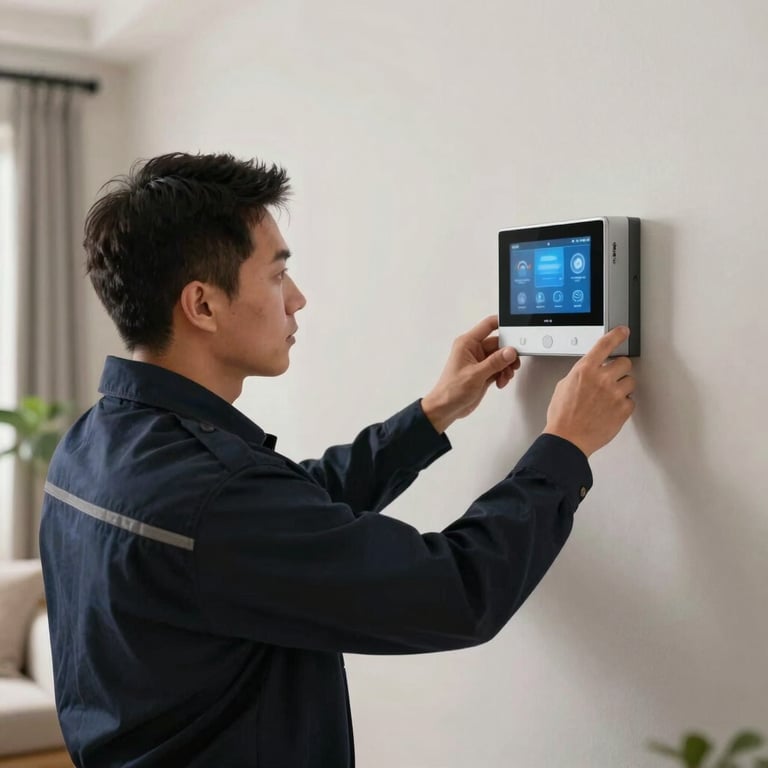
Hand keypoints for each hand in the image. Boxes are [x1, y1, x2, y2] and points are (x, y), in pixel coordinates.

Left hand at [422, 315, 520, 433]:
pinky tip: (501, 382)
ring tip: (505, 376)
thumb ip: (495, 362)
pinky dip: (503, 374)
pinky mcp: (484, 372)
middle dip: (508, 354)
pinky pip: (499, 368)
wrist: (446, 409)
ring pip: (501, 357)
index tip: (516, 330)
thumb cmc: (451, 390)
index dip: (503, 324)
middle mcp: (473, 350)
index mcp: (467, 343)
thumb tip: (510, 351)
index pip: (488, 325)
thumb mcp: (476, 374)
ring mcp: (479, 361)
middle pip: (499, 343)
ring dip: (506, 366)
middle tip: (513, 363)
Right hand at [543, 326, 635, 456]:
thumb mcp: (564, 386)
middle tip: (612, 379)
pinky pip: (631, 400)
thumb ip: (580, 374)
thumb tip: (589, 372)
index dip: (617, 335)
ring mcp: (614, 394)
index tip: (623, 331)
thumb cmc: (562, 416)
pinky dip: (624, 405)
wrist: (567, 439)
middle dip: (619, 369)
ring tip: (609, 398)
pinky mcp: (623, 409)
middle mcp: (601, 379)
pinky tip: (611, 410)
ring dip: (623, 387)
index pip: (605, 344)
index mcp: (585, 370)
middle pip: (624, 362)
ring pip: (631, 381)